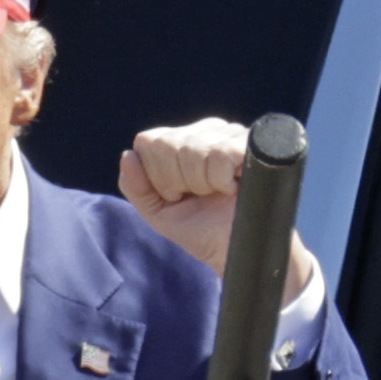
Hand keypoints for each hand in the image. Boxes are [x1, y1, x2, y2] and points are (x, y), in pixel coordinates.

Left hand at [119, 117, 322, 299]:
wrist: (238, 249)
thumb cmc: (201, 230)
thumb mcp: (158, 212)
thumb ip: (135, 186)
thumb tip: (128, 154)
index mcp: (178, 141)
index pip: (148, 141)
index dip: (157, 175)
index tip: (176, 195)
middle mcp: (204, 130)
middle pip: (167, 144)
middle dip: (178, 181)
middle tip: (198, 195)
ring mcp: (229, 133)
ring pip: (192, 149)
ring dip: (202, 183)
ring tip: (218, 192)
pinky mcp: (252, 143)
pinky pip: (220, 154)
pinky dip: (220, 180)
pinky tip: (232, 188)